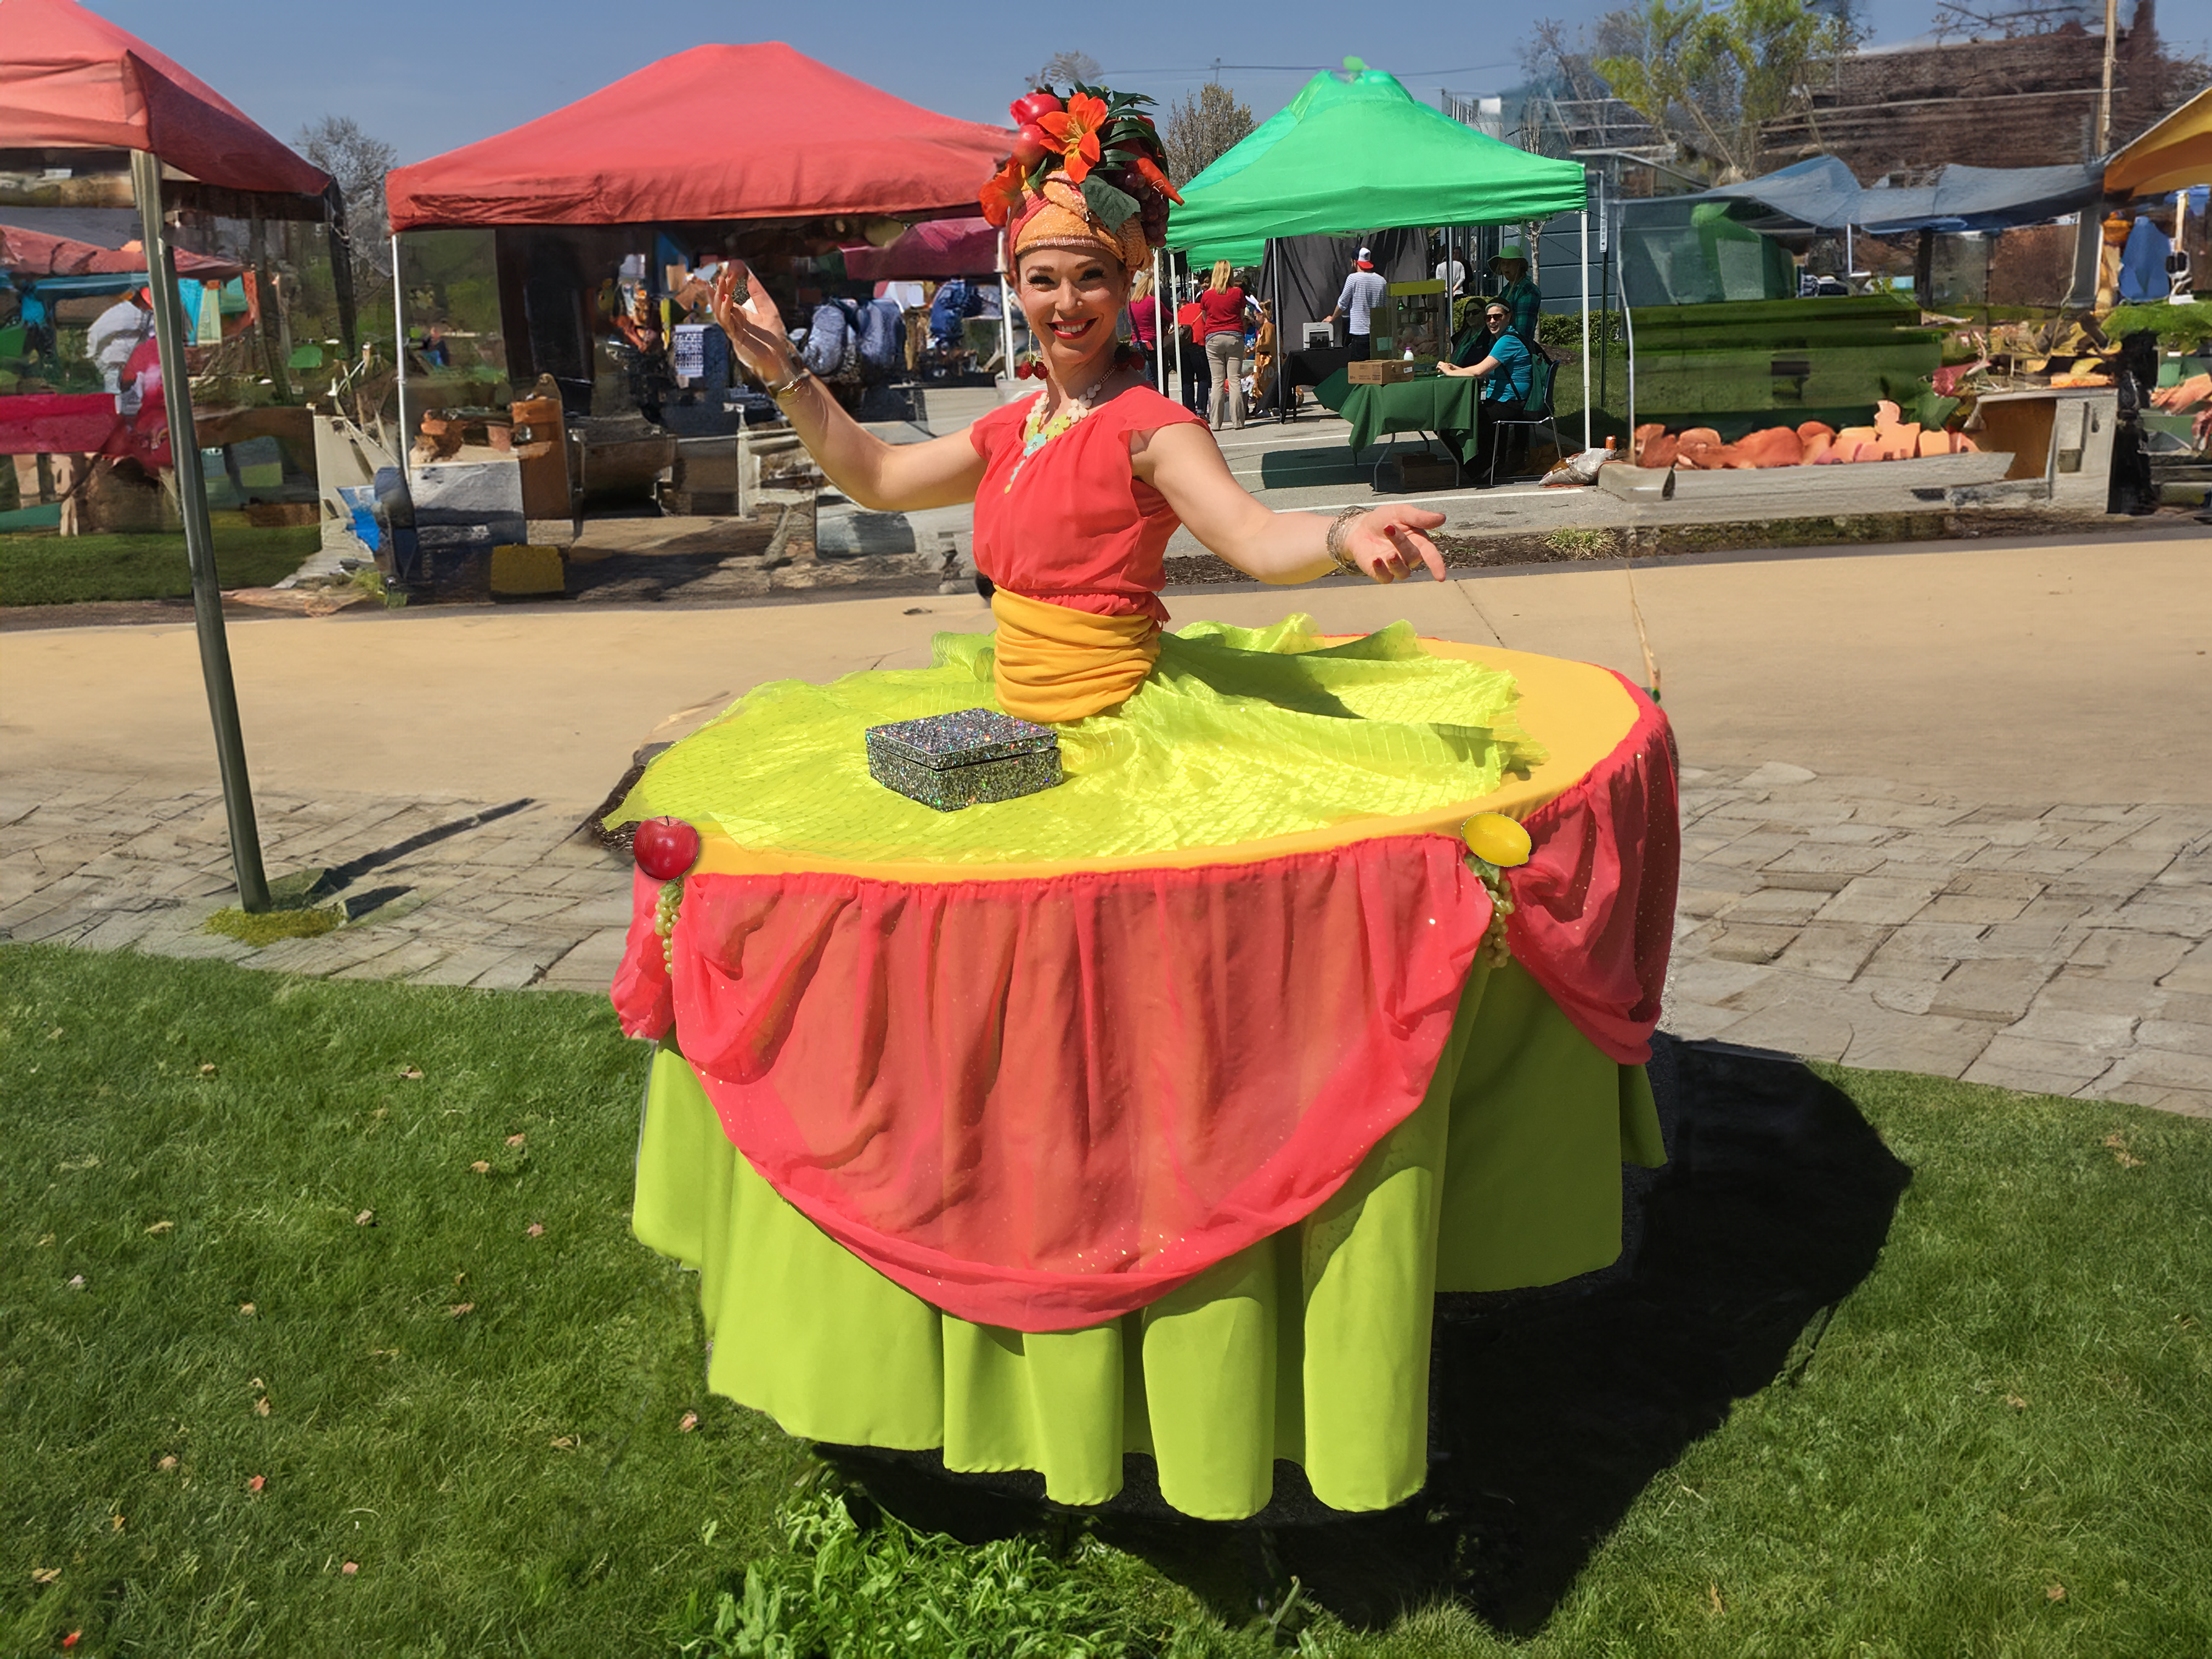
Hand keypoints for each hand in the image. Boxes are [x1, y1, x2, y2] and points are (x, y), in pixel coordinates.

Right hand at [710, 261, 793, 383]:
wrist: (779, 361)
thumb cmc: (774, 338)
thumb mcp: (769, 309)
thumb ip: (758, 293)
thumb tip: (748, 274)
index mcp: (740, 316)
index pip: (728, 297)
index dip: (727, 284)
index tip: (728, 270)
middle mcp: (734, 322)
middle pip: (721, 303)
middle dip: (718, 288)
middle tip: (719, 273)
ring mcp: (734, 331)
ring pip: (720, 312)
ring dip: (719, 296)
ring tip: (720, 281)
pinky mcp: (736, 339)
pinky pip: (727, 323)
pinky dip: (725, 310)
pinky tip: (726, 298)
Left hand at [1345, 505, 1446, 582]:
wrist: (1360, 527)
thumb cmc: (1384, 520)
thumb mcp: (1401, 512)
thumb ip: (1419, 517)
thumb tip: (1442, 518)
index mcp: (1419, 542)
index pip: (1431, 554)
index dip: (1436, 564)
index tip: (1440, 576)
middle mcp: (1409, 557)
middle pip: (1414, 556)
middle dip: (1402, 542)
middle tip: (1388, 527)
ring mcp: (1395, 566)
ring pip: (1403, 572)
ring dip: (1397, 563)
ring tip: (1389, 553)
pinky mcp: (1381, 573)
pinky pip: (1386, 578)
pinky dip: (1381, 570)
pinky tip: (1375, 559)